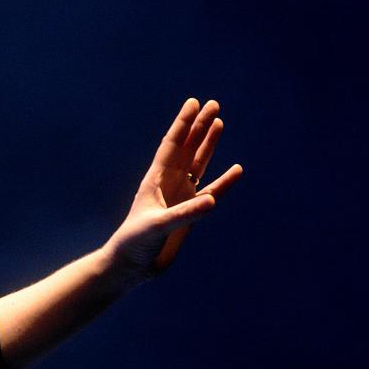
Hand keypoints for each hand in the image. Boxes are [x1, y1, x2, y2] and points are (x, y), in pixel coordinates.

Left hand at [106, 98, 242, 280]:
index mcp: (154, 181)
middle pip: (187, 148)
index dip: (182, 124)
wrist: (132, 266)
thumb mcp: (157, 227)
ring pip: (198, 164)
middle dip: (199, 126)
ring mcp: (180, 196)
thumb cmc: (134, 243)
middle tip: (213, 104)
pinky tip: (236, 170)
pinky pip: (211, 192)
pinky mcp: (190, 212)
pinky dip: (224, 182)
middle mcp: (168, 184)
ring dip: (208, 144)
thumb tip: (212, 201)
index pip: (171, 146)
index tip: (193, 103)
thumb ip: (185, 214)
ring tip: (220, 122)